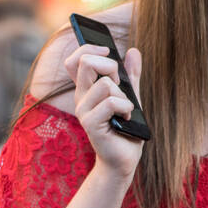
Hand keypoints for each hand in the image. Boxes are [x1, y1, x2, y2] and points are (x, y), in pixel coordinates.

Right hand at [63, 42, 144, 180]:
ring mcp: (83, 110)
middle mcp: (81, 97)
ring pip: (105, 84)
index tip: (108, 51)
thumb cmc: (126, 128)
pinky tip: (126, 119)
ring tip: (125, 110)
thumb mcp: (131, 96)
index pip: (74, 60)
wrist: (124, 159)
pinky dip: (126, 108)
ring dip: (123, 95)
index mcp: (86, 89)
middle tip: (119, 84)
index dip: (89, 48)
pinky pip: (111, 102)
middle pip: (85, 62)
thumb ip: (130, 75)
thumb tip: (133, 51)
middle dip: (110, 66)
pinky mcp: (90, 123)